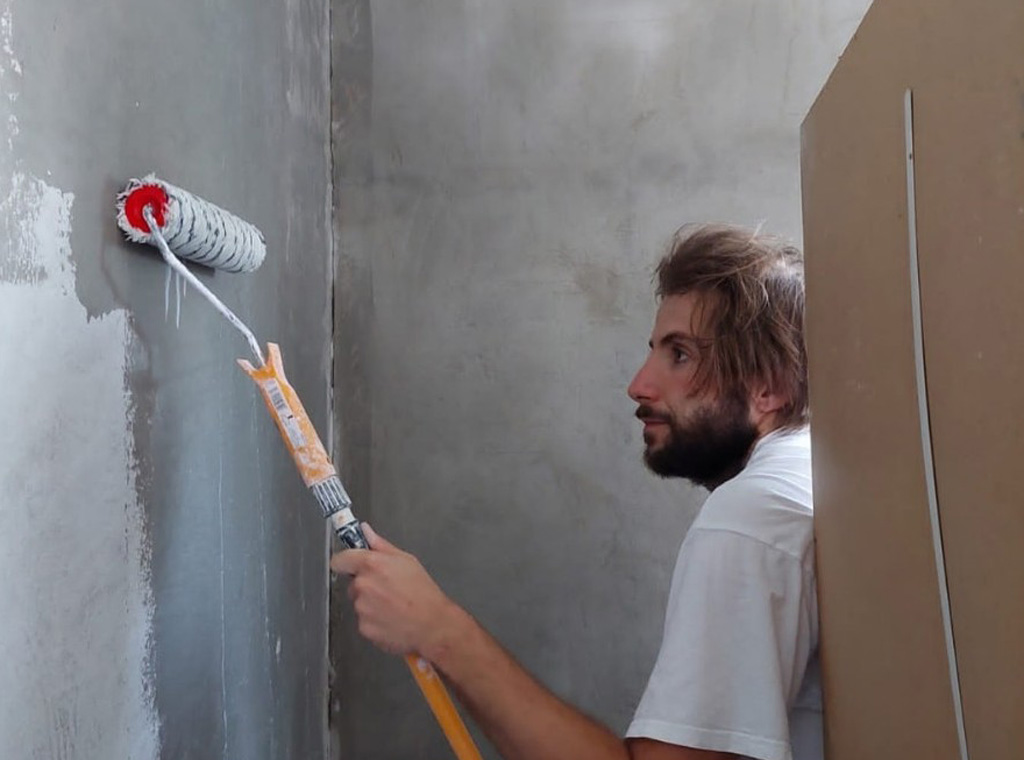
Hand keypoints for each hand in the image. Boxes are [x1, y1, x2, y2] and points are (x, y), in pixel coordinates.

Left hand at [331, 524, 460, 656]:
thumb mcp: (407, 560)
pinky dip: (374, 620)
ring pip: (359, 602)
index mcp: (372, 564)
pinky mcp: (363, 627)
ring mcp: (362, 608)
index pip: (340, 560)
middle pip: (352, 583)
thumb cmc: (423, 593)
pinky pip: (363, 620)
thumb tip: (366, 532)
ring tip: (392, 604)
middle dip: (365, 584)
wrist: (432, 624)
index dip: (345, 562)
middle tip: (386, 587)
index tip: (349, 564)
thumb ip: (381, 545)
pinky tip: (390, 617)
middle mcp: (363, 585)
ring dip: (370, 603)